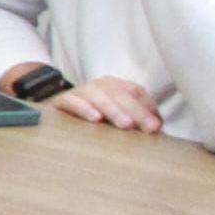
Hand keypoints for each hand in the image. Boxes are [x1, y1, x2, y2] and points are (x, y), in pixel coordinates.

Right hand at [48, 74, 163, 131]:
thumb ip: (137, 121)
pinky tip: (95, 119)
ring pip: (99, 96)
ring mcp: (81, 91)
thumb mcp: (116, 118)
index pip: (135, 91)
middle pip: (121, 94)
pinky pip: (72, 101)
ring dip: (114, 110)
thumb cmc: (94, 119)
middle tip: (148, 129)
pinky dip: (84, 108)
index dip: (147, 108)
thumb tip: (158, 128)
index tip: (156, 128)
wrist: (57, 115)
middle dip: (136, 112)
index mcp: (116, 86)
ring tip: (126, 125)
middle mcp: (100, 85)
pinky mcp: (61, 101)